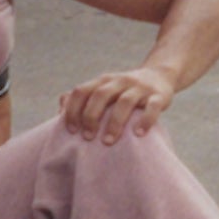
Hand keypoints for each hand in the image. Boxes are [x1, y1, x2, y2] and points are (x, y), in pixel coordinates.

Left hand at [59, 65, 174, 143]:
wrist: (159, 76)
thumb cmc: (124, 92)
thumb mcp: (103, 89)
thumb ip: (82, 98)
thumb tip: (59, 113)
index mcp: (103, 81)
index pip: (81, 91)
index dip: (73, 110)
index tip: (71, 131)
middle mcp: (120, 81)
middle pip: (100, 94)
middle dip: (91, 117)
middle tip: (87, 138)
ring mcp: (140, 87)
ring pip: (125, 102)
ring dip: (114, 122)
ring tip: (108, 142)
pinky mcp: (158, 96)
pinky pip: (152, 107)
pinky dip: (145, 120)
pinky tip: (138, 134)